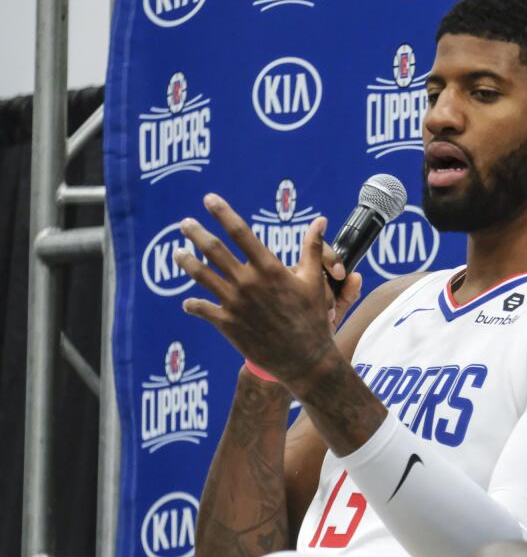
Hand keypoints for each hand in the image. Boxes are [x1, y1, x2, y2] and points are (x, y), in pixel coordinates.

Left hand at [173, 194, 356, 386]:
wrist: (304, 358)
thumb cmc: (313, 317)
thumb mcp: (314, 280)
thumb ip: (312, 248)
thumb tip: (319, 220)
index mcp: (269, 268)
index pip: (240, 232)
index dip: (223, 213)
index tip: (209, 199)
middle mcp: (248, 282)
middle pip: (214, 250)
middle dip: (197, 233)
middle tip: (184, 223)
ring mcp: (234, 303)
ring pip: (202, 276)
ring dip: (187, 262)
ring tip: (177, 253)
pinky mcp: (227, 323)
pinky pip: (202, 309)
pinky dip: (193, 305)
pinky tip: (188, 302)